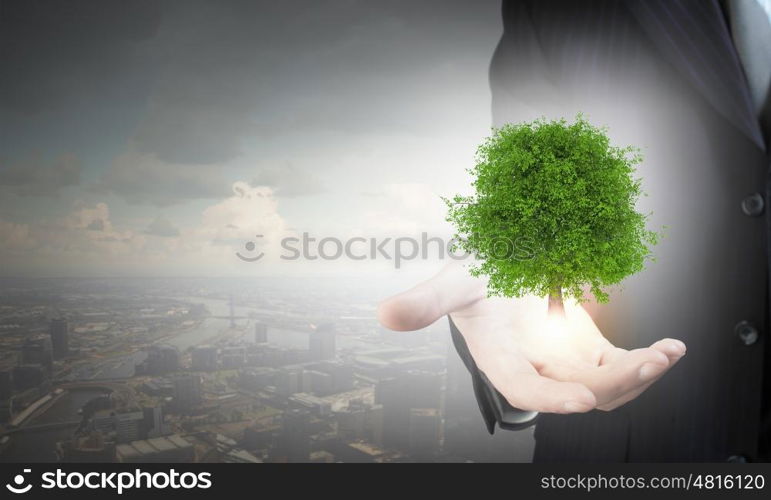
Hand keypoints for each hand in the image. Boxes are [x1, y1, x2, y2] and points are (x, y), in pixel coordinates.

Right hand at [378, 262, 685, 413]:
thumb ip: (424, 301)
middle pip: (577, 392)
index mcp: (500, 359)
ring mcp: (565, 361)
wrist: (501, 267)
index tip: (584, 399)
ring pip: (606, 385)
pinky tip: (674, 347)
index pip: (524, 389)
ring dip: (638, 376)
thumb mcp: (453, 282)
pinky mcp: (588, 348)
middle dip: (614, 384)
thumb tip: (383, 315)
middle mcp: (536, 368)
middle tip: (646, 362)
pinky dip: (649, 360)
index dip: (551, 398)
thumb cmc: (475, 278)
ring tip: (665, 354)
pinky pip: (622, 364)